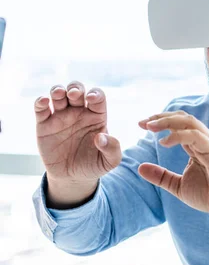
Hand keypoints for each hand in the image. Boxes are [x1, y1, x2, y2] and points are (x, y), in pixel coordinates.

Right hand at [35, 82, 121, 206]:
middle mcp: (79, 112)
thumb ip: (112, 149)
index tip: (91, 98)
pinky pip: (41, 109)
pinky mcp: (44, 125)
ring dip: (57, 90)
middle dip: (75, 87)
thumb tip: (101, 137)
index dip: (95, 93)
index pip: (98, 97)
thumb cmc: (94, 165)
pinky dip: (40, 102)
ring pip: (58, 94)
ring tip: (59, 94)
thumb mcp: (109, 161)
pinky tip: (44, 102)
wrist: (72, 177)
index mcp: (96, 116)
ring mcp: (61, 117)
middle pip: (77, 90)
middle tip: (74, 94)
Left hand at [137, 111, 208, 237]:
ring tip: (150, 127)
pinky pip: (195, 136)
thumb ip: (161, 176)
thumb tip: (140, 168)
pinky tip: (163, 142)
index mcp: (197, 144)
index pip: (178, 123)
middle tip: (142, 123)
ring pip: (189, 121)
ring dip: (167, 122)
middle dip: (161, 117)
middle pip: (182, 117)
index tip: (141, 125)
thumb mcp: (179, 186)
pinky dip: (178, 135)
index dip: (160, 121)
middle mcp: (205, 140)